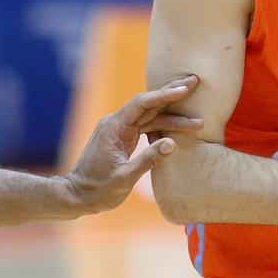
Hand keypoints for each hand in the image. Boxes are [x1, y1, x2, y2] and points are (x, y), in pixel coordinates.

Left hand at [62, 75, 201, 214]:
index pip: (142, 104)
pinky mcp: (124, 138)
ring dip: (173, 117)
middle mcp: (117, 123)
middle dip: (172, 95)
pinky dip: (164, 128)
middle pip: (148, 104)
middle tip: (194, 82)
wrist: (79, 195)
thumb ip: (148, 160)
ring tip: (198, 119)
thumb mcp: (124, 177)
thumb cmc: (98, 188)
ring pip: (151, 117)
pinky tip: (181, 128)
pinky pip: (147, 127)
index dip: (164, 95)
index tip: (183, 89)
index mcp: (114, 126)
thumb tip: (172, 143)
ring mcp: (120, 130)